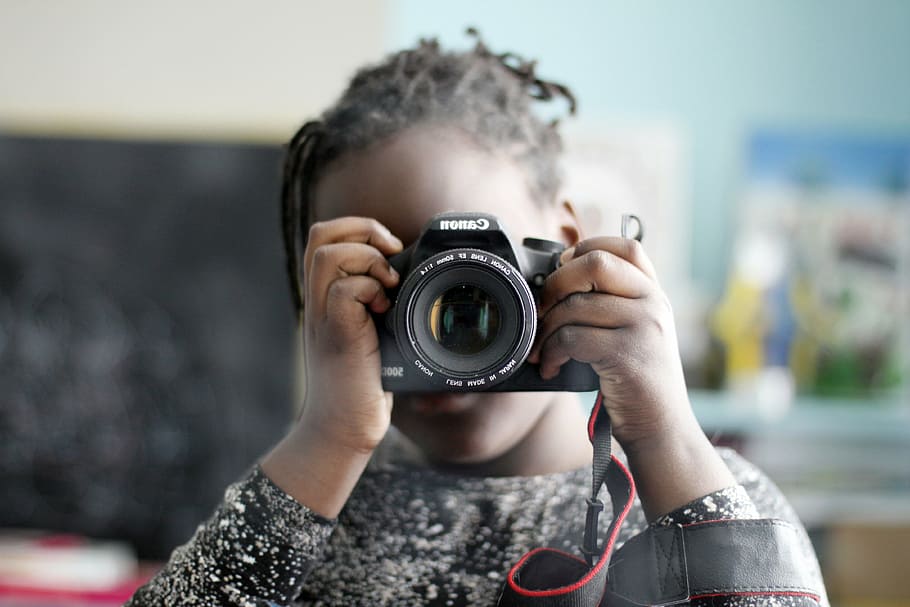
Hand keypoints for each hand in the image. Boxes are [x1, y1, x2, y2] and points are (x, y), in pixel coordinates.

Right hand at [262, 217, 401, 516]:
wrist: (343, 429)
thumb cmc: (362, 386)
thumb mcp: (371, 334)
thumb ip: (376, 305)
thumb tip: (407, 277)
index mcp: (325, 296)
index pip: (325, 236)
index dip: (358, 228)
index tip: (389, 250)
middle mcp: (318, 301)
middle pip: (323, 234)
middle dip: (364, 230)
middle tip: (391, 256)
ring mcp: (323, 316)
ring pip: (329, 254)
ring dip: (368, 259)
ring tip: (388, 286)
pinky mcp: (337, 334)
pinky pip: (345, 289)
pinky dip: (371, 290)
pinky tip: (383, 311)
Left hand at [529, 236, 688, 453]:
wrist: (662, 429)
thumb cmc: (637, 383)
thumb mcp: (636, 334)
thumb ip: (613, 304)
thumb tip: (559, 279)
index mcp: (654, 294)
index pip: (625, 245)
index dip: (588, 247)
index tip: (564, 268)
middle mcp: (653, 303)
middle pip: (595, 263)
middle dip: (556, 284)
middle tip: (542, 311)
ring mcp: (643, 327)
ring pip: (575, 304)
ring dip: (545, 329)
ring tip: (542, 350)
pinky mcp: (627, 354)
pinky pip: (572, 337)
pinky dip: (550, 353)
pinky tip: (550, 368)